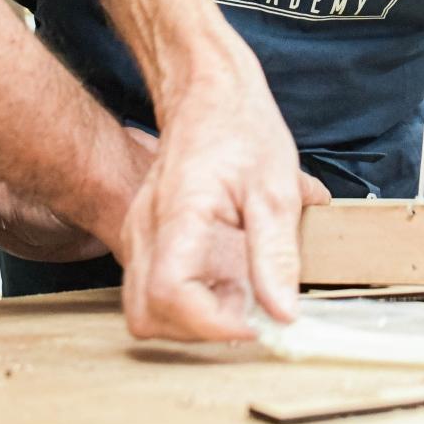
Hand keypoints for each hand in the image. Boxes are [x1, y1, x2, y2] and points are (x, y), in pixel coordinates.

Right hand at [117, 42, 326, 340]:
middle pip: (147, 315)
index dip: (211, 325)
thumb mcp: (277, 188)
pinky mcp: (147, 239)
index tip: (256, 325)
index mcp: (177, 216)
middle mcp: (145, 230)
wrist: (208, 92)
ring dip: (194, 318)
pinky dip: (190, 300)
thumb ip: (276, 254)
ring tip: (242, 297)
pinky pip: (154, 288)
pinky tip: (230, 281)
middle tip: (250, 317)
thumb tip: (284, 313)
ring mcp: (140, 235)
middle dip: (199, 331)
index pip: (168, 296)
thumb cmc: (241, 128)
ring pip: (146, 308)